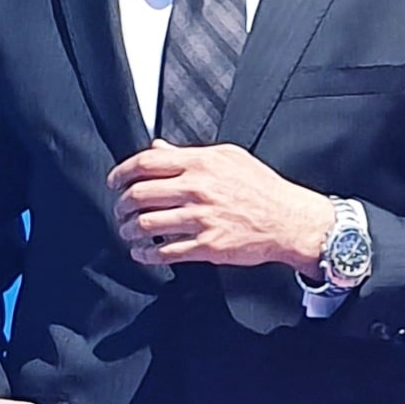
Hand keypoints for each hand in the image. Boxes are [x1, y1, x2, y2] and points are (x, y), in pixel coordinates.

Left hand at [108, 140, 332, 276]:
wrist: (289, 220)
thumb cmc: (261, 187)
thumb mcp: (228, 158)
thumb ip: (189, 154)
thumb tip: (157, 148)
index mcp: (201, 164)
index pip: (147, 163)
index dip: (122, 173)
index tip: (115, 182)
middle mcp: (198, 189)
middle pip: (140, 194)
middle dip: (122, 204)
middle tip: (120, 209)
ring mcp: (202, 219)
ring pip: (147, 225)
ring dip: (130, 230)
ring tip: (129, 231)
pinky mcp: (207, 246)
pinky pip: (166, 252)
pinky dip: (147, 254)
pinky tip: (143, 253)